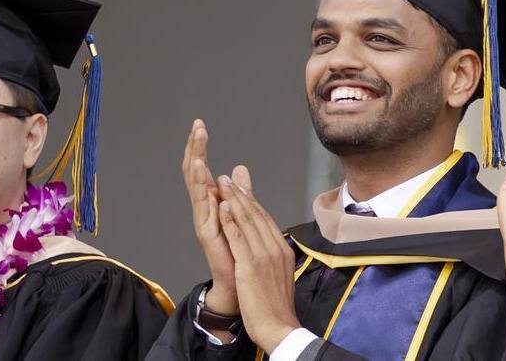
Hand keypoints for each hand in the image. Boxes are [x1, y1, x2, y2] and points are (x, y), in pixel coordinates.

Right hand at [180, 120, 240, 316]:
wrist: (236, 282)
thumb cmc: (236, 248)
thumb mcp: (240, 212)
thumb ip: (240, 191)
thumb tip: (238, 167)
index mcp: (211, 201)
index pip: (202, 168)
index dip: (199, 147)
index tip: (200, 125)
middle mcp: (203, 208)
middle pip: (194, 173)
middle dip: (195, 149)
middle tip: (197, 127)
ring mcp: (203, 220)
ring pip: (196, 188)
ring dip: (196, 166)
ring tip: (196, 147)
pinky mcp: (207, 233)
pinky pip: (204, 209)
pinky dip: (203, 191)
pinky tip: (204, 176)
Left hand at [217, 166, 303, 349]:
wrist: (279, 327)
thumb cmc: (276, 307)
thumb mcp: (278, 277)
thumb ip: (272, 259)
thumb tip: (270, 250)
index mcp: (282, 251)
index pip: (266, 220)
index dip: (252, 202)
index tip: (241, 189)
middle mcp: (275, 249)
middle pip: (258, 215)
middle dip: (242, 194)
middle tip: (229, 178)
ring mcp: (264, 256)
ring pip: (248, 221)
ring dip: (235, 199)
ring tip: (223, 183)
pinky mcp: (251, 266)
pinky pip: (239, 238)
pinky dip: (231, 220)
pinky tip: (223, 207)